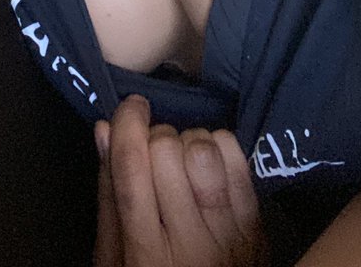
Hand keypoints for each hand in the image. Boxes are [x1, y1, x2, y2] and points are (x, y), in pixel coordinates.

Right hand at [93, 94, 263, 266]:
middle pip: (166, 149)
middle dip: (156, 139)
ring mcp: (228, 232)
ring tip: (183, 164)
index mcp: (145, 253)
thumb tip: (105, 130)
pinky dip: (218, 145)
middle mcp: (189, 240)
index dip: (128, 124)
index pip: (132, 168)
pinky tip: (208, 166)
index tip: (130, 108)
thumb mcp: (115, 260)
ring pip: (203, 148)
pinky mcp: (256, 222)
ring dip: (188, 142)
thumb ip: (109, 197)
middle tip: (155, 158)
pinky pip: (236, 155)